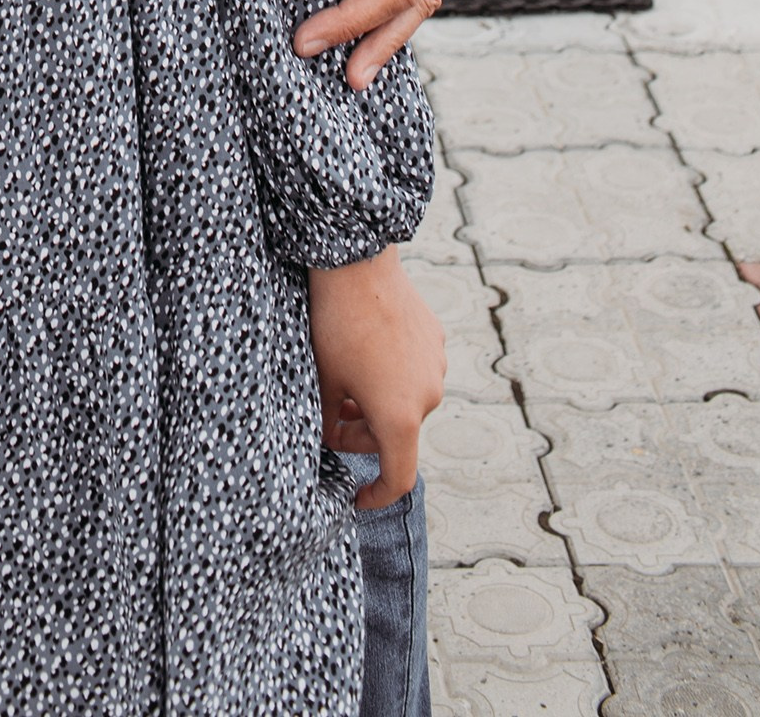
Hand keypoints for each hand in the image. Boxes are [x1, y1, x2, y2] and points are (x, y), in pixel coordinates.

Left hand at [310, 247, 445, 506]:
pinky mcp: (435, 339)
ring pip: (404, 401)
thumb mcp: (324, 381)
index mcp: (400, 417)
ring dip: (376, 402)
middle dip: (362, 433)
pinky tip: (366, 347)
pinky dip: (391, 374)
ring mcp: (435, 366)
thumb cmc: (336, 327)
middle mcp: (427, 397)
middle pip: (395, 435)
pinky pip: (413, 370)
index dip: (377, 495)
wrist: (357, 264)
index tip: (357, 496)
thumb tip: (329, 438)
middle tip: (331, 415)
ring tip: (345, 377)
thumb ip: (329, 422)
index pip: (398, 478)